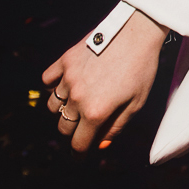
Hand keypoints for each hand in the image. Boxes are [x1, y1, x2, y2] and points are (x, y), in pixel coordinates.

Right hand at [42, 11, 166, 152]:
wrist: (137, 33)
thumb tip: (100, 145)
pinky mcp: (65, 60)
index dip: (79, 153)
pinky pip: (47, 80)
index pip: (78, 143)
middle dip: (72, 132)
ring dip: (62, 110)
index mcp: (96, 112)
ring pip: (53, 105)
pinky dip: (52, 86)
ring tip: (76, 105)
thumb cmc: (142, 69)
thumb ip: (116, 127)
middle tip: (82, 128)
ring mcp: (68, 78)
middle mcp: (77, 98)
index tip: (79, 156)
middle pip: (63, 126)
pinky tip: (64, 85)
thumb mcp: (135, 103)